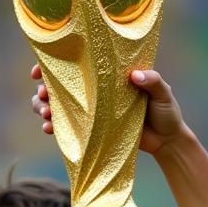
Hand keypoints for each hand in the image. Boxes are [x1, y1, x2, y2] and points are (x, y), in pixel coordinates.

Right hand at [30, 64, 187, 154]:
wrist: (167, 142)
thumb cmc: (167, 112)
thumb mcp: (163, 93)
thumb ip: (153, 82)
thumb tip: (134, 75)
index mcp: (107, 75)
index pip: (76, 64)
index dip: (53, 64)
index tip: (40, 68)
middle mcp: (95, 91)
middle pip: (58, 86)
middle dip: (43, 89)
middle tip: (43, 94)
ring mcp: (91, 112)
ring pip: (57, 106)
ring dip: (43, 108)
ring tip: (46, 114)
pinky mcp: (92, 132)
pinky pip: (66, 129)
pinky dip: (53, 128)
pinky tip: (48, 130)